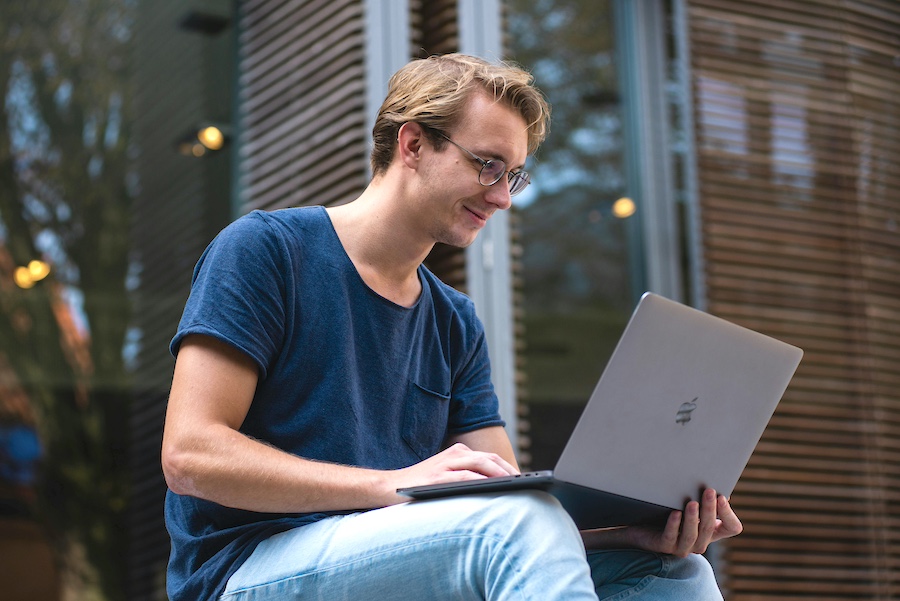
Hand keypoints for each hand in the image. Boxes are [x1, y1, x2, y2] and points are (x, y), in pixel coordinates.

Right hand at [387, 442, 518, 502]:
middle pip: (489, 459)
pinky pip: (464, 476)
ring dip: (499, 473)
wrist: (390, 486)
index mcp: (457, 452)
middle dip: (508, 470)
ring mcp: (445, 464)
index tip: (521, 479)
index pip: (489, 458)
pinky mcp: (438, 477)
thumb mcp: (446, 475)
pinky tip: (491, 486)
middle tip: (524, 482)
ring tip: (513, 484)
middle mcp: (454, 454)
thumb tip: (495, 487)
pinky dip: (480, 480)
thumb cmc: (421, 485)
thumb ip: (466, 476)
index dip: (507, 467)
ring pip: (480, 464)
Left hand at [621, 489, 742, 556]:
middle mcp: (699, 542)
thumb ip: (703, 499)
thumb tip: (718, 486)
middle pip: (709, 528)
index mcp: (710, 531)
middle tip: (709, 491)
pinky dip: (674, 525)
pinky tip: (675, 513)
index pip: (731, 527)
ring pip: (692, 535)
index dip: (728, 513)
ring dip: (693, 518)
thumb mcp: (689, 504)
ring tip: (692, 502)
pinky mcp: (664, 547)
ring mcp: (682, 547)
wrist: (640, 527)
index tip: (722, 496)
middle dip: (709, 509)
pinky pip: (671, 538)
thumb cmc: (668, 512)